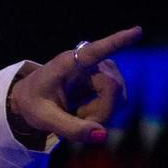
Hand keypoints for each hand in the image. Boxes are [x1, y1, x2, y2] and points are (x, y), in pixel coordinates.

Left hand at [8, 25, 138, 146]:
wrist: (30, 100)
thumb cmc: (33, 103)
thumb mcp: (44, 119)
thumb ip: (71, 128)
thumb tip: (102, 136)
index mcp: (68, 63)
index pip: (96, 51)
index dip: (118, 42)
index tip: (137, 31)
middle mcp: (90, 63)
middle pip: (112, 89)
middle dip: (99, 113)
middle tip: (75, 124)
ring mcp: (103, 71)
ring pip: (118, 98)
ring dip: (99, 115)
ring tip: (74, 115)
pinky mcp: (109, 81)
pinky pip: (117, 103)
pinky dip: (102, 114)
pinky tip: (84, 114)